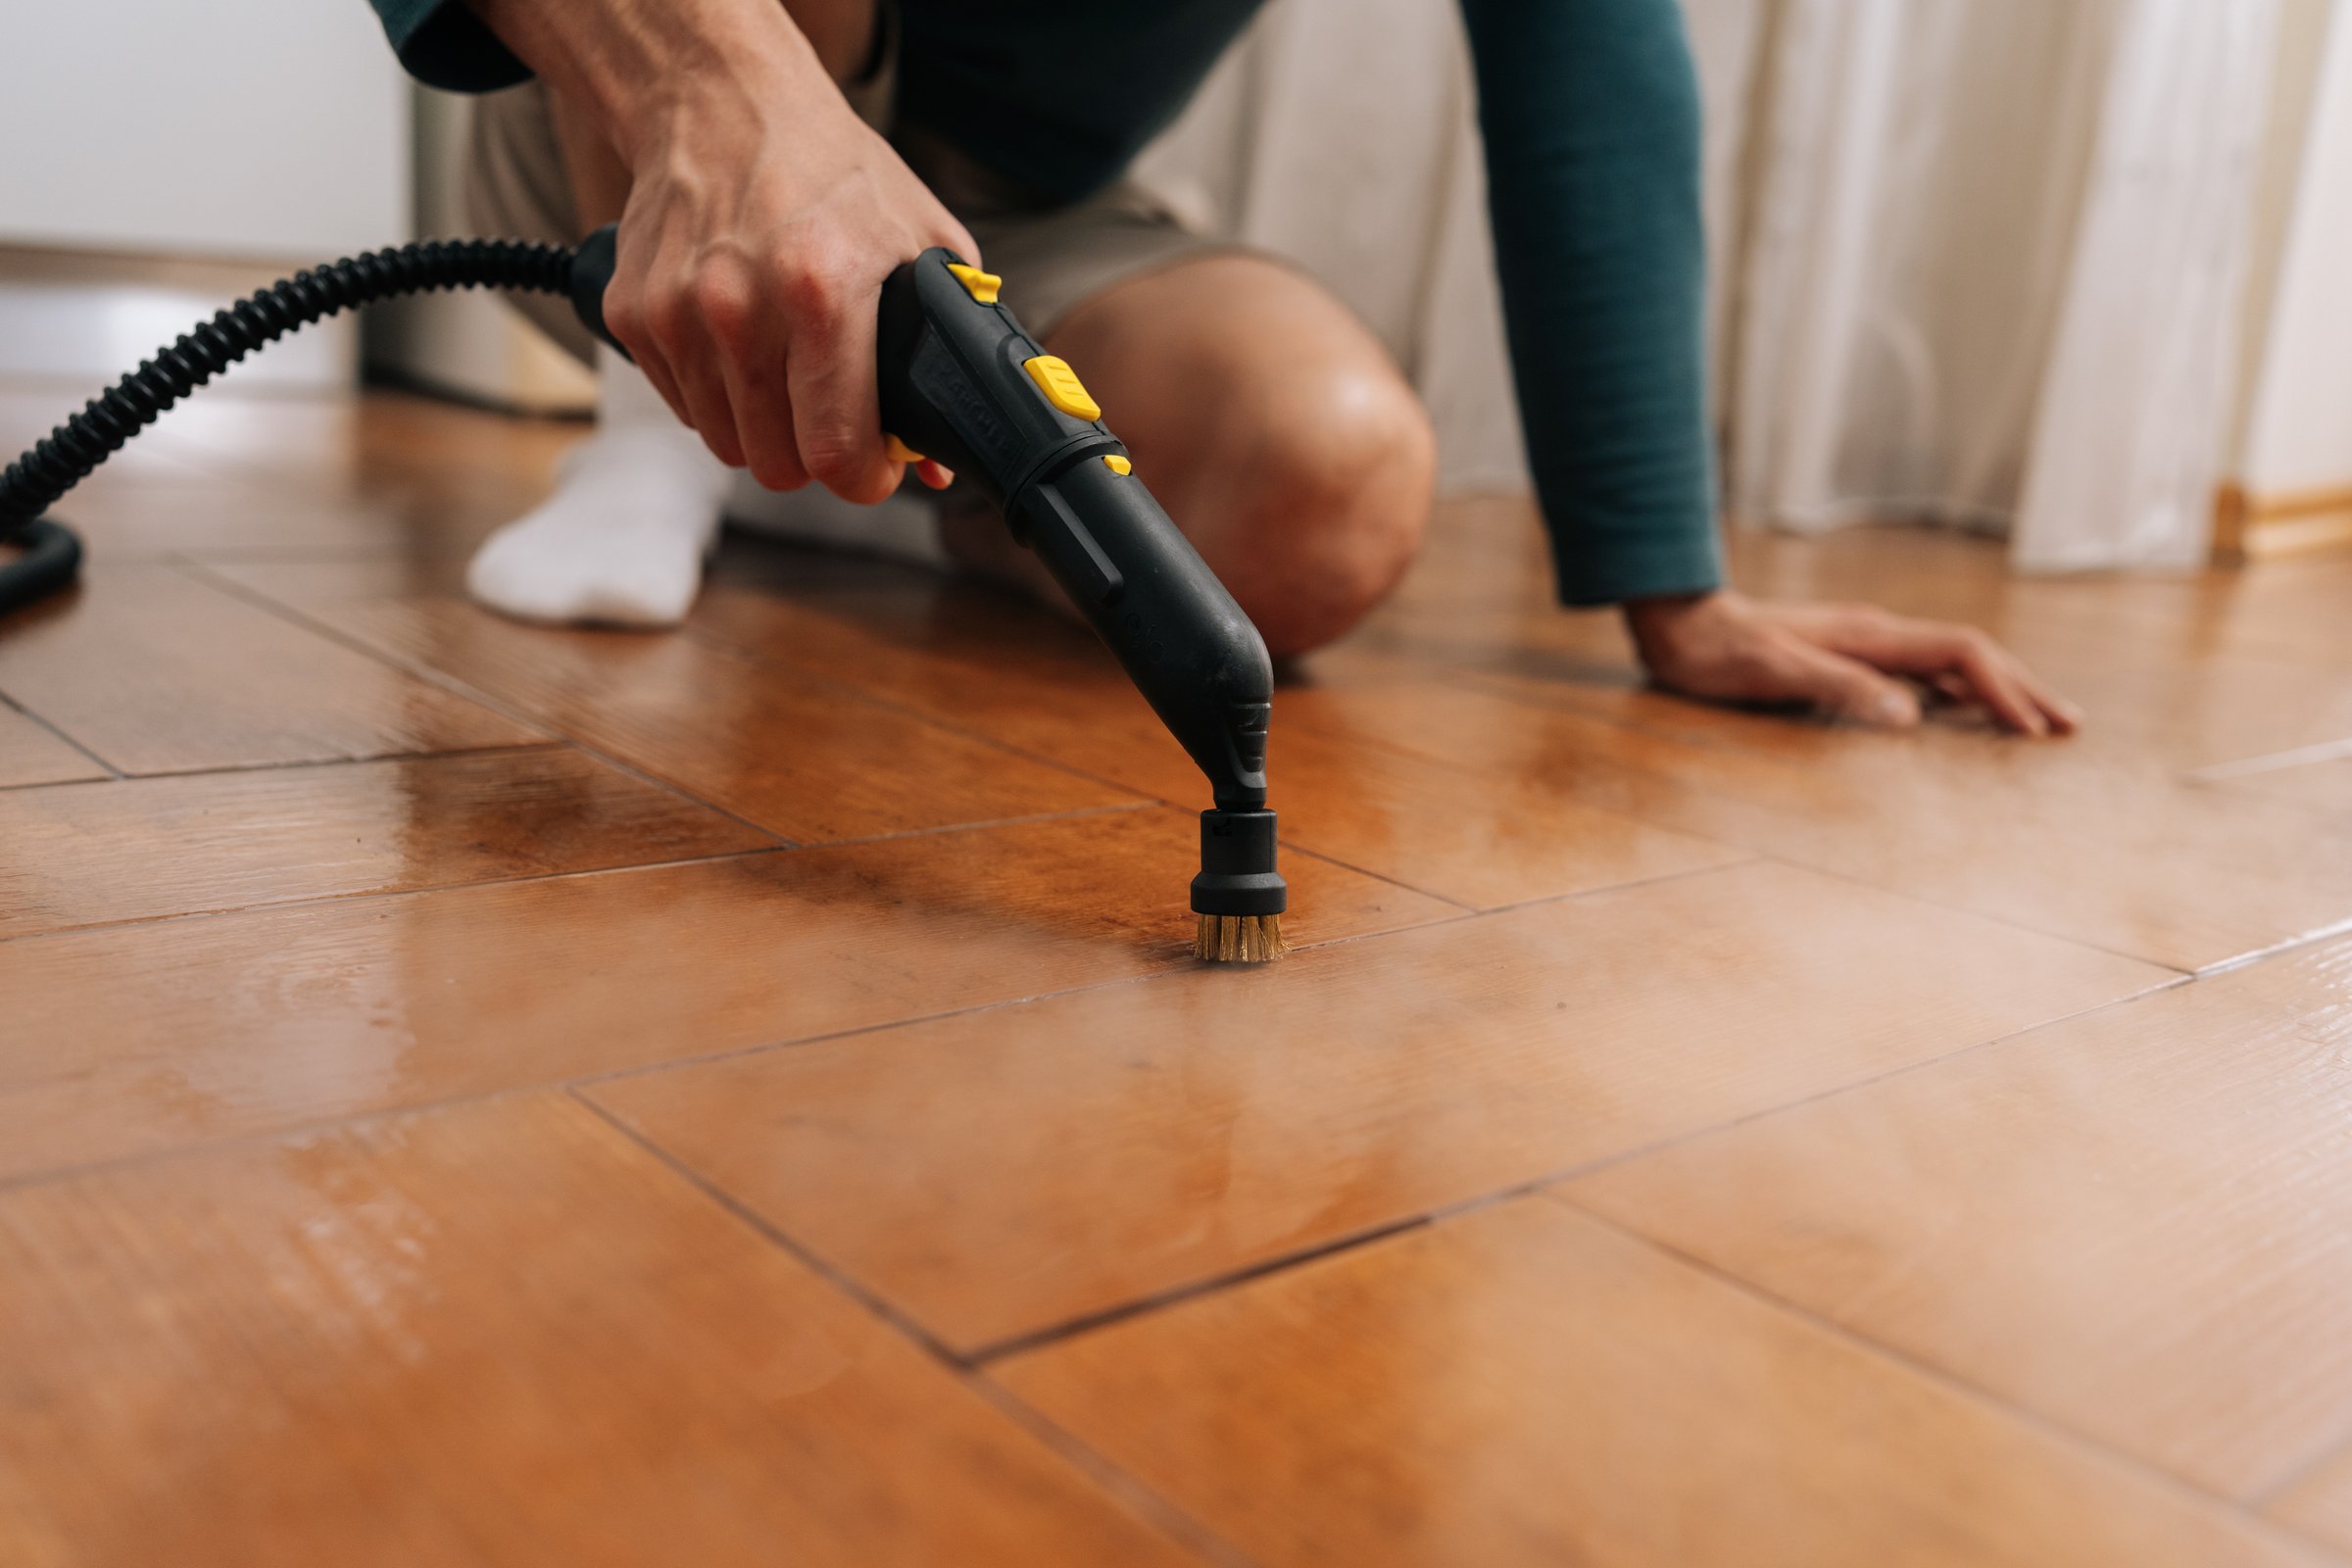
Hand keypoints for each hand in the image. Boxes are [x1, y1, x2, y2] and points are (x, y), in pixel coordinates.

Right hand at [474, 0, 972, 499]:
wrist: (719, 101)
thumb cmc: (829, 169)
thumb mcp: (918, 241)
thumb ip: (944, 344)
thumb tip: (935, 458)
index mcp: (821, 291)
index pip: (835, 450)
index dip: (864, 477)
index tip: (873, 465)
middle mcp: (739, 308)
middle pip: (777, 465)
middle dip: (813, 455)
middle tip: (832, 415)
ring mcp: (676, 314)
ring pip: (727, 443)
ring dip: (762, 426)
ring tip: (785, 368)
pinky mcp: (632, 314)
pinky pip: (683, 405)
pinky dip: (715, 392)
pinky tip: (739, 341)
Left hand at [1623, 590, 2081, 735]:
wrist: (1682, 625)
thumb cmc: (1719, 655)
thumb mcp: (1772, 673)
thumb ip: (1838, 688)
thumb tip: (1909, 715)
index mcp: (1870, 636)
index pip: (1961, 653)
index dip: (2003, 688)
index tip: (2032, 730)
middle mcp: (1877, 634)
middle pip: (1972, 653)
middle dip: (2022, 688)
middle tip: (2068, 726)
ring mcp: (1867, 644)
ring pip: (1953, 663)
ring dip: (1999, 690)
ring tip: (2038, 722)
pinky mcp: (1852, 656)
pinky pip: (1925, 673)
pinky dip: (1961, 694)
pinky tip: (1969, 714)